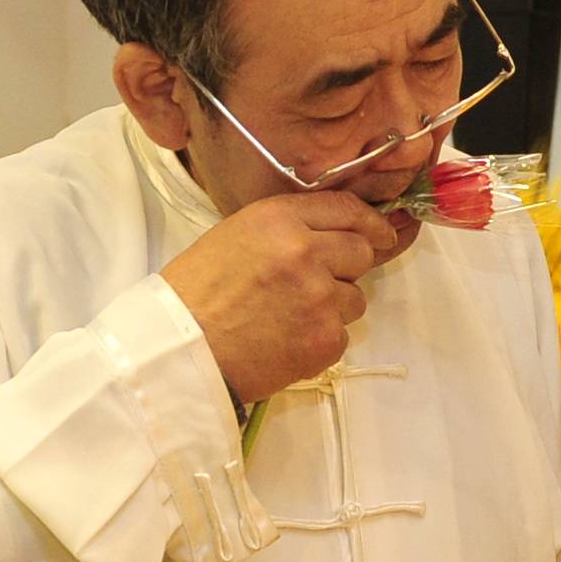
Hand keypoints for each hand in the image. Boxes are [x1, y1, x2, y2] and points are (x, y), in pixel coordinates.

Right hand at [160, 189, 407, 403]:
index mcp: (279, 219)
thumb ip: (286, 228)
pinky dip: (320, 340)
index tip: (381, 234)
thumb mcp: (234, 235)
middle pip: (361, 252)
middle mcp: (306, 251)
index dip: (370, 223)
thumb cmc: (195, 295)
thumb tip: (332, 235)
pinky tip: (285, 341)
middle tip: (317, 284)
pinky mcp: (325, 339)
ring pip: (355, 298)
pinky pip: (342, 334)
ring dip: (333, 307)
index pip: (347, 209)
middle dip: (347, 267)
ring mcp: (320, 297)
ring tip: (288, 317)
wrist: (179, 352)